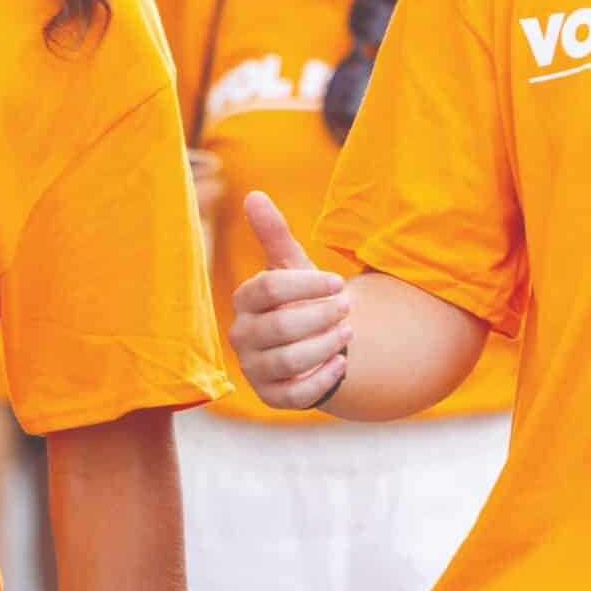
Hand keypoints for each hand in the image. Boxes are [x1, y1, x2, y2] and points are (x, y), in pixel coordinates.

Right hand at [228, 193, 352, 409]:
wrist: (313, 343)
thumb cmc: (300, 299)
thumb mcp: (291, 266)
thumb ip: (274, 234)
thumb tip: (253, 195)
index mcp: (245, 299)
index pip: (268, 288)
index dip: (307, 284)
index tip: (338, 282)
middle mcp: (243, 335)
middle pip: (281, 326)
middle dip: (321, 316)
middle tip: (347, 308)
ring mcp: (255, 368)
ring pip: (289, 360)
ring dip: (325, 344)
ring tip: (347, 333)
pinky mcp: (272, 396)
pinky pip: (295, 394)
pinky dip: (323, 378)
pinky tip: (341, 363)